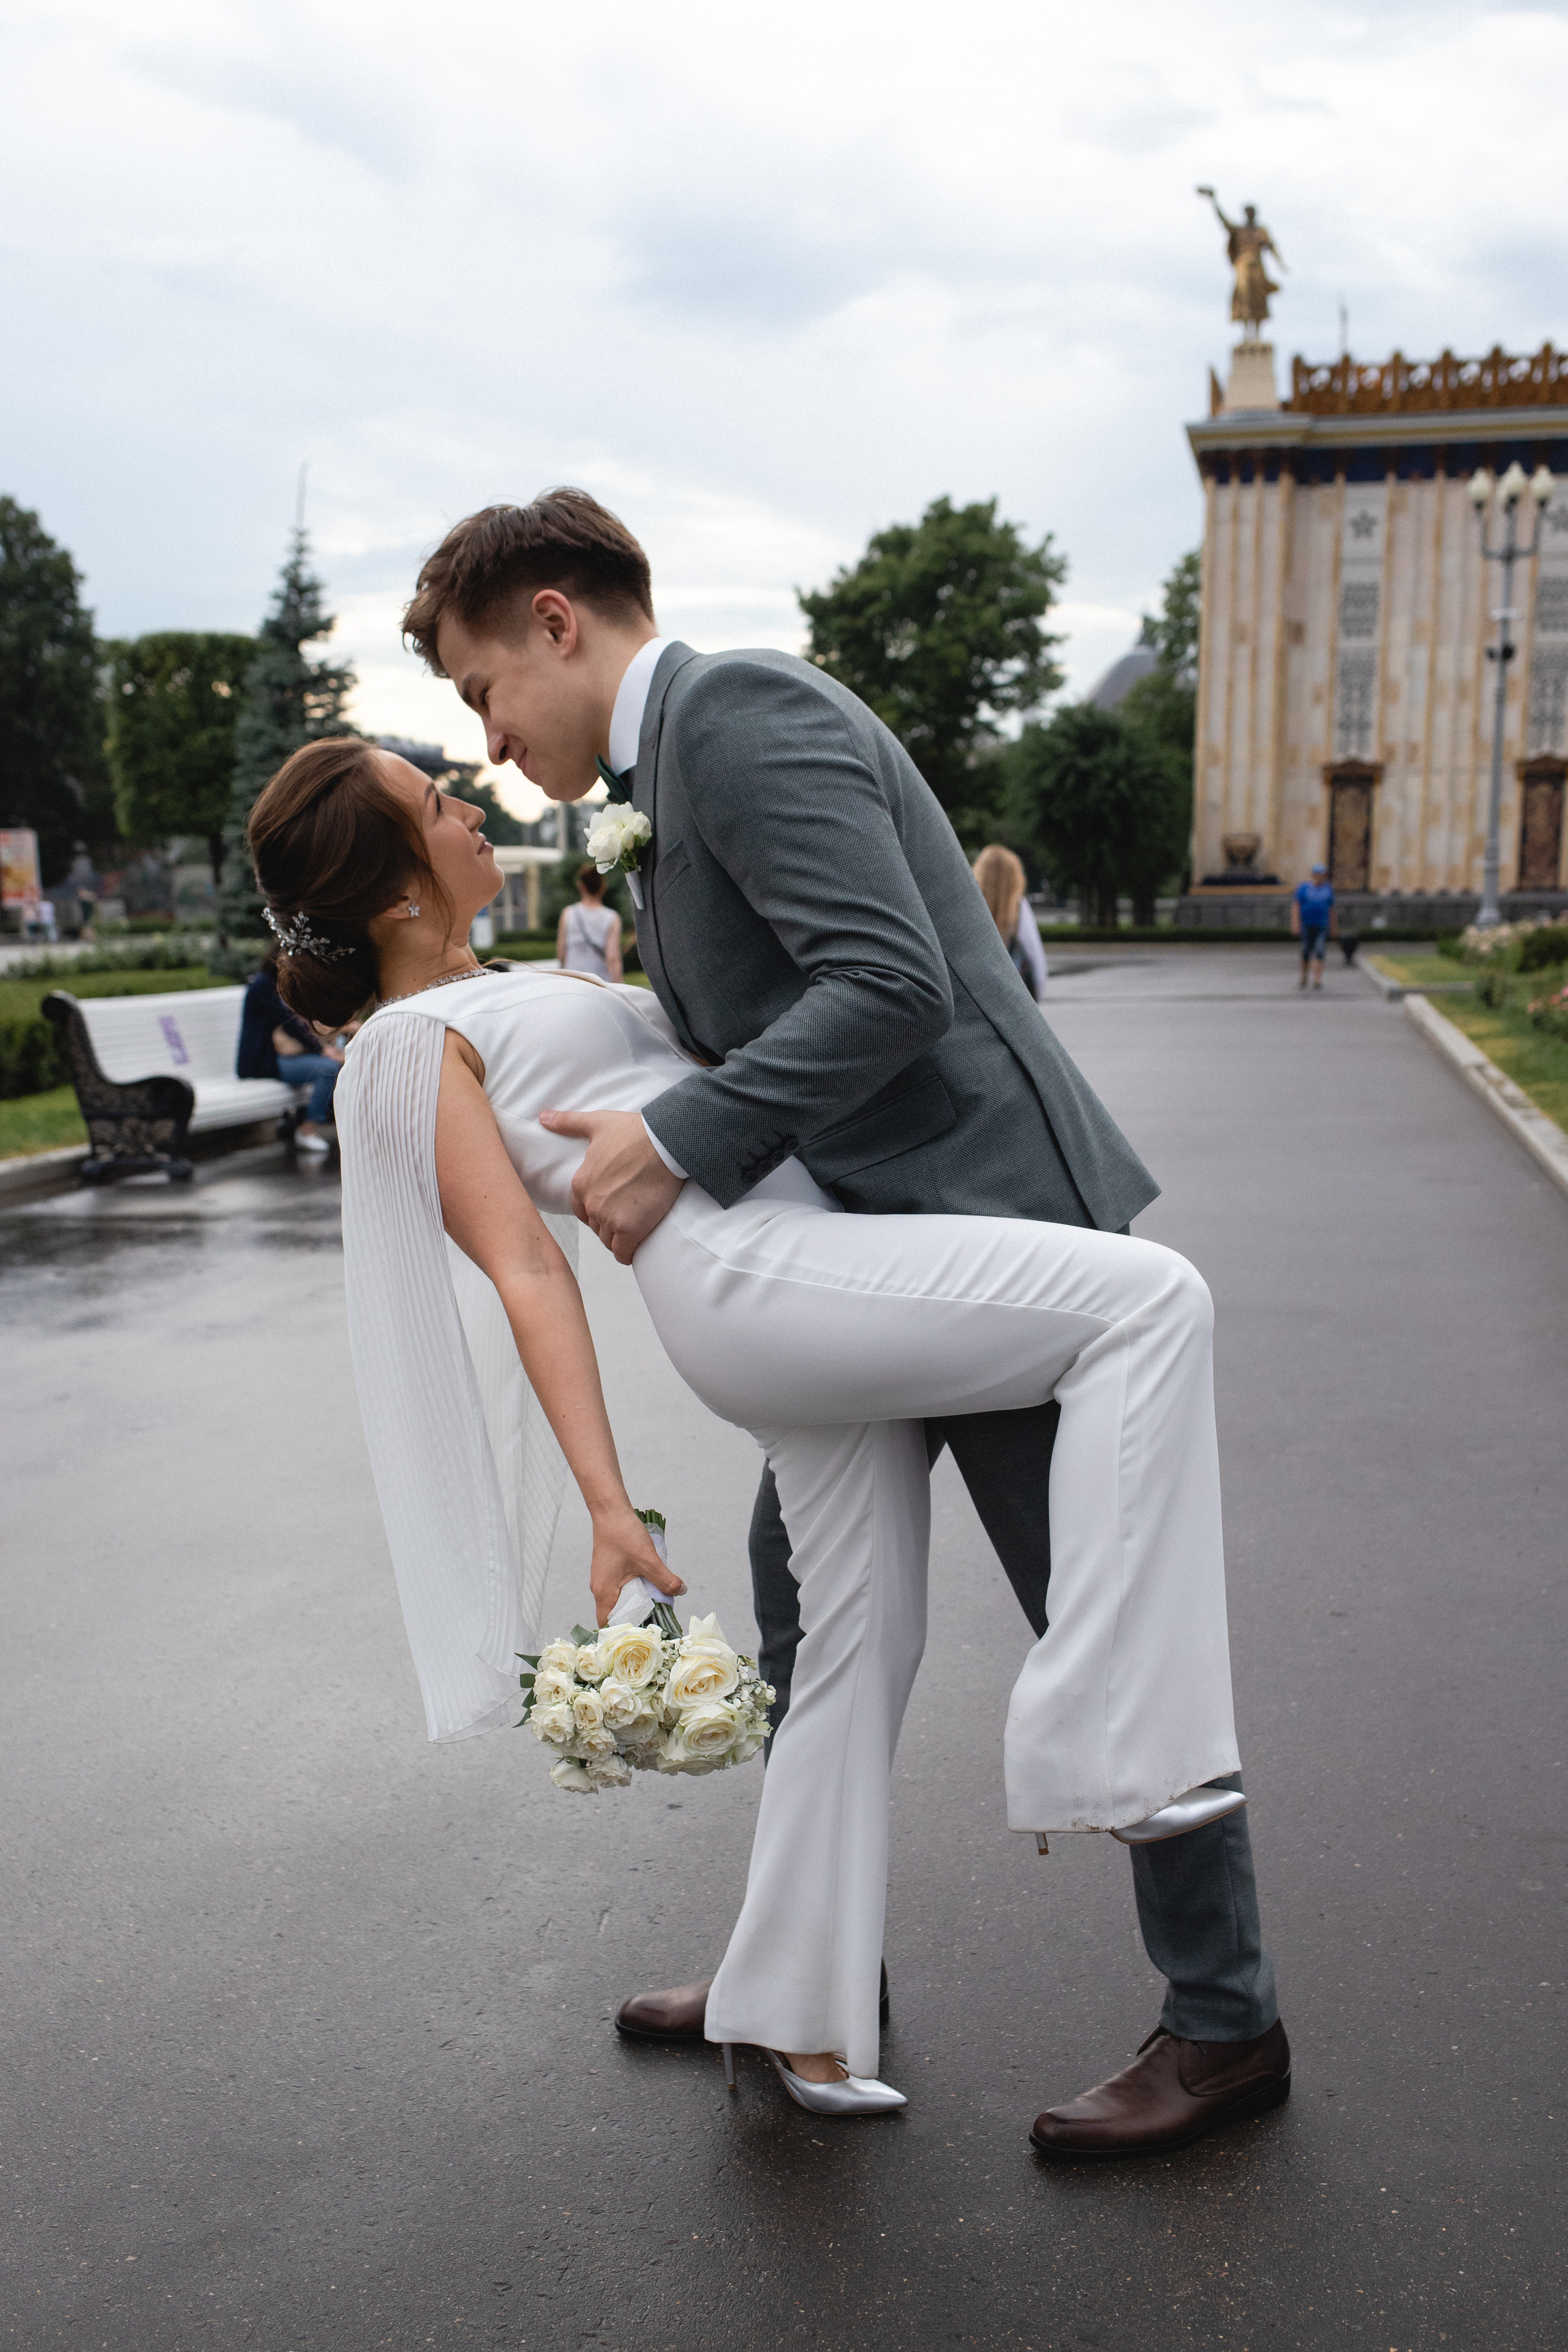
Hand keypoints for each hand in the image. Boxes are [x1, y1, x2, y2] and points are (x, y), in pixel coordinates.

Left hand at [539, 1108, 683, 1264]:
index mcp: (581, 1183)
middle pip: (596, 1227)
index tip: (613, 1205)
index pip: (581, 1211)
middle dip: (609, 1223)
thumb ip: (567, 1122)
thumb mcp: (597, 1123)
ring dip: (620, 1237)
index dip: (597, 1210)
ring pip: (608, 1240)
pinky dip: (629, 1252)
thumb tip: (543, 1117)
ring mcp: (610, 1218)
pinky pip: (623, 1254)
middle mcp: (591, 1203)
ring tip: (636, 1225)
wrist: (666, 1143)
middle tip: (629, 1213)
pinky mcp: (630, 1229)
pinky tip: (638, 1242)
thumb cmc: (635, 1132)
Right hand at [589, 1502, 687, 1627]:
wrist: (610, 1510)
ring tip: (656, 1607)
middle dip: (634, 1620)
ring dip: (636, 1605)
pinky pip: (620, 1589)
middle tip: (655, 1623)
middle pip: (615, 1615)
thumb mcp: (648, 1559)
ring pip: (619, 1601)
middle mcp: (600, 1589)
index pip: (608, 1624)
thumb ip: (664, 1579)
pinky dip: (634, 1592)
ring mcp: (604, 1579)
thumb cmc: (624, 1534)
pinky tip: (649, 1587)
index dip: (625, 1632)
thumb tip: (680, 1592)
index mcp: (604, 1592)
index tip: (644, 1635)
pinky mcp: (609, 1570)